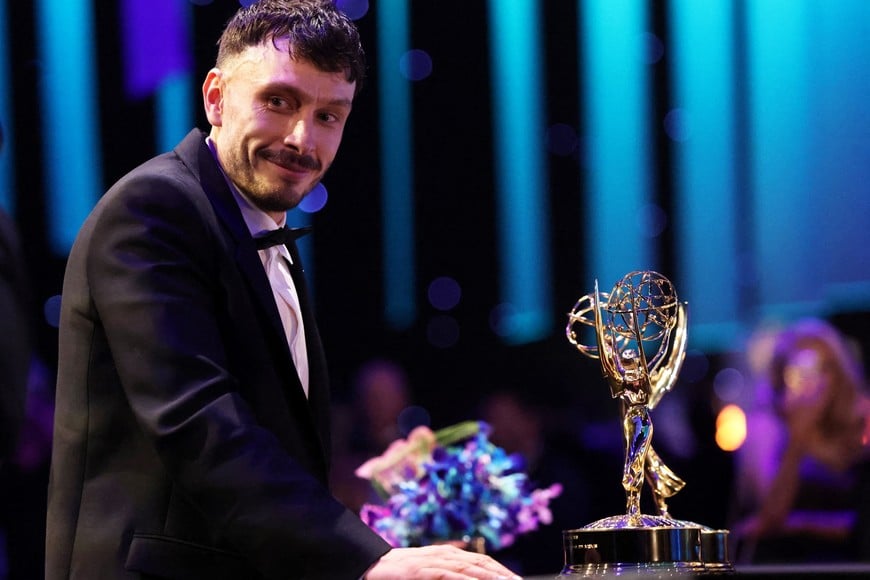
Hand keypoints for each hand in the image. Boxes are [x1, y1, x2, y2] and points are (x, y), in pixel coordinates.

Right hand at [364, 544, 520, 579]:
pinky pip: (447, 575)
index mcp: (447, 554)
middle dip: (503, 575)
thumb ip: (448, 572)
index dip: (502, 571)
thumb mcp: (427, 570)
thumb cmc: (399, 573)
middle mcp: (443, 554)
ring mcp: (432, 562)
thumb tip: (471, 575)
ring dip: (490, 577)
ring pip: (468, 568)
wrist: (369, 565)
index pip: (482, 561)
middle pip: (481, 564)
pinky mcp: (420, 571)